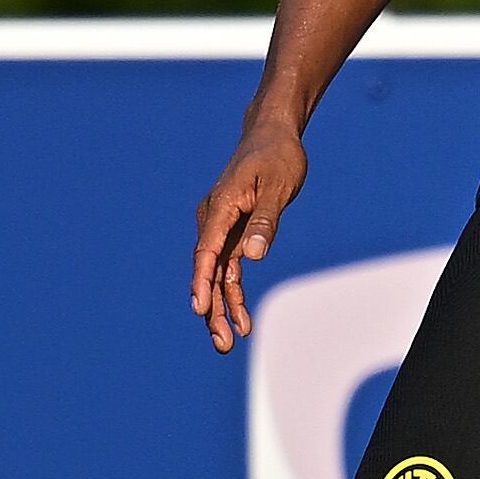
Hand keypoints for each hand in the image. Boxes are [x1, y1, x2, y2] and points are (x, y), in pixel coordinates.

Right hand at [191, 121, 307, 351]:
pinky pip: (227, 268)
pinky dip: (232, 292)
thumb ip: (266, 221)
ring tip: (229, 342)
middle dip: (211, 308)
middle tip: (222, 342)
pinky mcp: (232, 233)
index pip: (207, 251)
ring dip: (221, 307)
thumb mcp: (278, 187)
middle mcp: (213, 220)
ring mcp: (220, 228)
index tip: (200, 309)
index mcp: (220, 207)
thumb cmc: (278, 157)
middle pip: (207, 270)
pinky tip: (240, 318)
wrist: (272, 136)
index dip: (202, 282)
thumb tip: (253, 256)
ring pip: (216, 274)